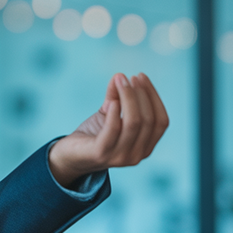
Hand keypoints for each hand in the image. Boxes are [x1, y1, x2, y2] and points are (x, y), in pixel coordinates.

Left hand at [48, 72, 168, 188]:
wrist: (71, 155)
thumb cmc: (93, 135)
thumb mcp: (108, 114)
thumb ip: (116, 97)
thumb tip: (119, 76)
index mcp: (146, 146)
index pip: (161, 121)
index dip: (153, 97)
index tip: (140, 76)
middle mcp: (138, 154)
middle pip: (148, 120)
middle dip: (139, 95)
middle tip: (126, 77)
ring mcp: (121, 157)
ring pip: (134, 123)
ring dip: (128, 98)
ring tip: (119, 80)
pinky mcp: (101, 154)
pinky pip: (112, 131)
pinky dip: (114, 114)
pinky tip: (111, 101)